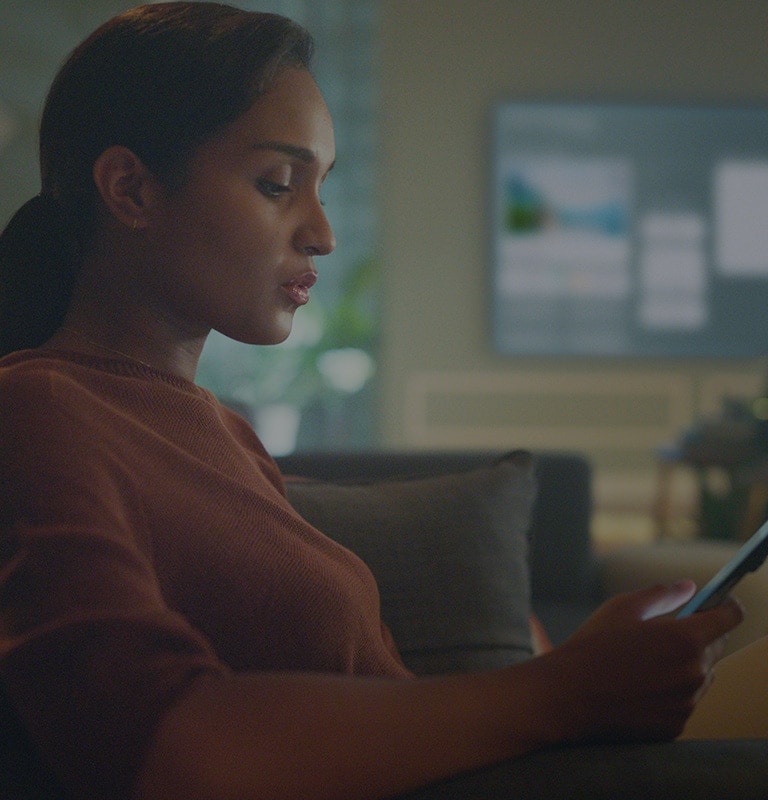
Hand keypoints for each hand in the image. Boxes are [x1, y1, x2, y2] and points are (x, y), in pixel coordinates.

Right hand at [539, 582, 742, 743]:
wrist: (568, 696)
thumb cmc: (593, 646)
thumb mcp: (623, 608)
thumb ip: (662, 594)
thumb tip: (689, 587)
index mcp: (684, 638)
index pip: (730, 617)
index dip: (726, 606)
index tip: (719, 604)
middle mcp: (694, 673)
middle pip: (716, 646)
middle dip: (698, 636)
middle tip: (664, 633)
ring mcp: (687, 703)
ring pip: (701, 676)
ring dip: (686, 665)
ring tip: (646, 662)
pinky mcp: (675, 725)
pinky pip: (685, 701)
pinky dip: (671, 691)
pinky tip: (640, 685)